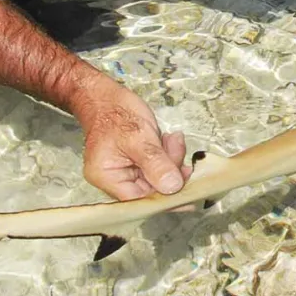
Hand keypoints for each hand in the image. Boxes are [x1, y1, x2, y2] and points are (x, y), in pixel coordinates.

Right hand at [74, 78, 192, 200]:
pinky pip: (158, 166)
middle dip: (171, 172)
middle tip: (181, 152)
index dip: (165, 200)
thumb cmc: (116, 113)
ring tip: (173, 139)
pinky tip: (170, 139)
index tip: (190, 197)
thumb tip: (173, 188)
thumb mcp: (138, 137)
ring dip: (172, 159)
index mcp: (107, 178)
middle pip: (152, 189)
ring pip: (159, 177)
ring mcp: (127, 171)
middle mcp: (115, 180)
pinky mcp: (138, 163)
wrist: (105, 96)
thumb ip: (155, 164)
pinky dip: (168, 154)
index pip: (139, 200)